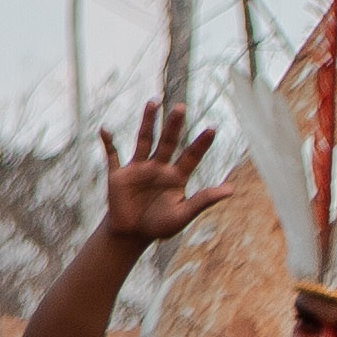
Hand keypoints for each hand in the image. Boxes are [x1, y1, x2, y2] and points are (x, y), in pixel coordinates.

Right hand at [99, 97, 235, 246]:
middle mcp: (159, 167)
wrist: (131, 234)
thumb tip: (231, 189)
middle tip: (181, 107)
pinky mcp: (119, 175)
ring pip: (144, 140)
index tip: (212, 128)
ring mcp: (138, 169)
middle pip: (168, 142)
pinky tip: (104, 130)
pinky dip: (108, 143)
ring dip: (148, 122)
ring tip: (153, 102)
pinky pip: (112, 156)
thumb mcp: (183, 215)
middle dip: (174, 125)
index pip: (191, 156)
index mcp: (176, 177)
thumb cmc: (159, 227)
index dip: (201, 143)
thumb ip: (204, 200)